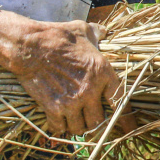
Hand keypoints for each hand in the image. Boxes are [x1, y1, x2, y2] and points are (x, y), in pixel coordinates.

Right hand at [0, 11, 123, 136]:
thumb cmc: (57, 36)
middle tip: (88, 118)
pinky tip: (57, 120)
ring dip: (77, 126)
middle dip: (95, 122)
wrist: (30, 46)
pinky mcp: (54, 108)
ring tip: (73, 120)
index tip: (130, 128)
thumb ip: (97, 34)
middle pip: (99, 121)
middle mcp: (90, 90)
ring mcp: (72, 101)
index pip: (121, 102)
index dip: (127, 119)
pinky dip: (59, 127)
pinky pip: (60, 128)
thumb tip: (104, 31)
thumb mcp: (83, 30)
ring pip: (80, 129)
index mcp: (103, 72)